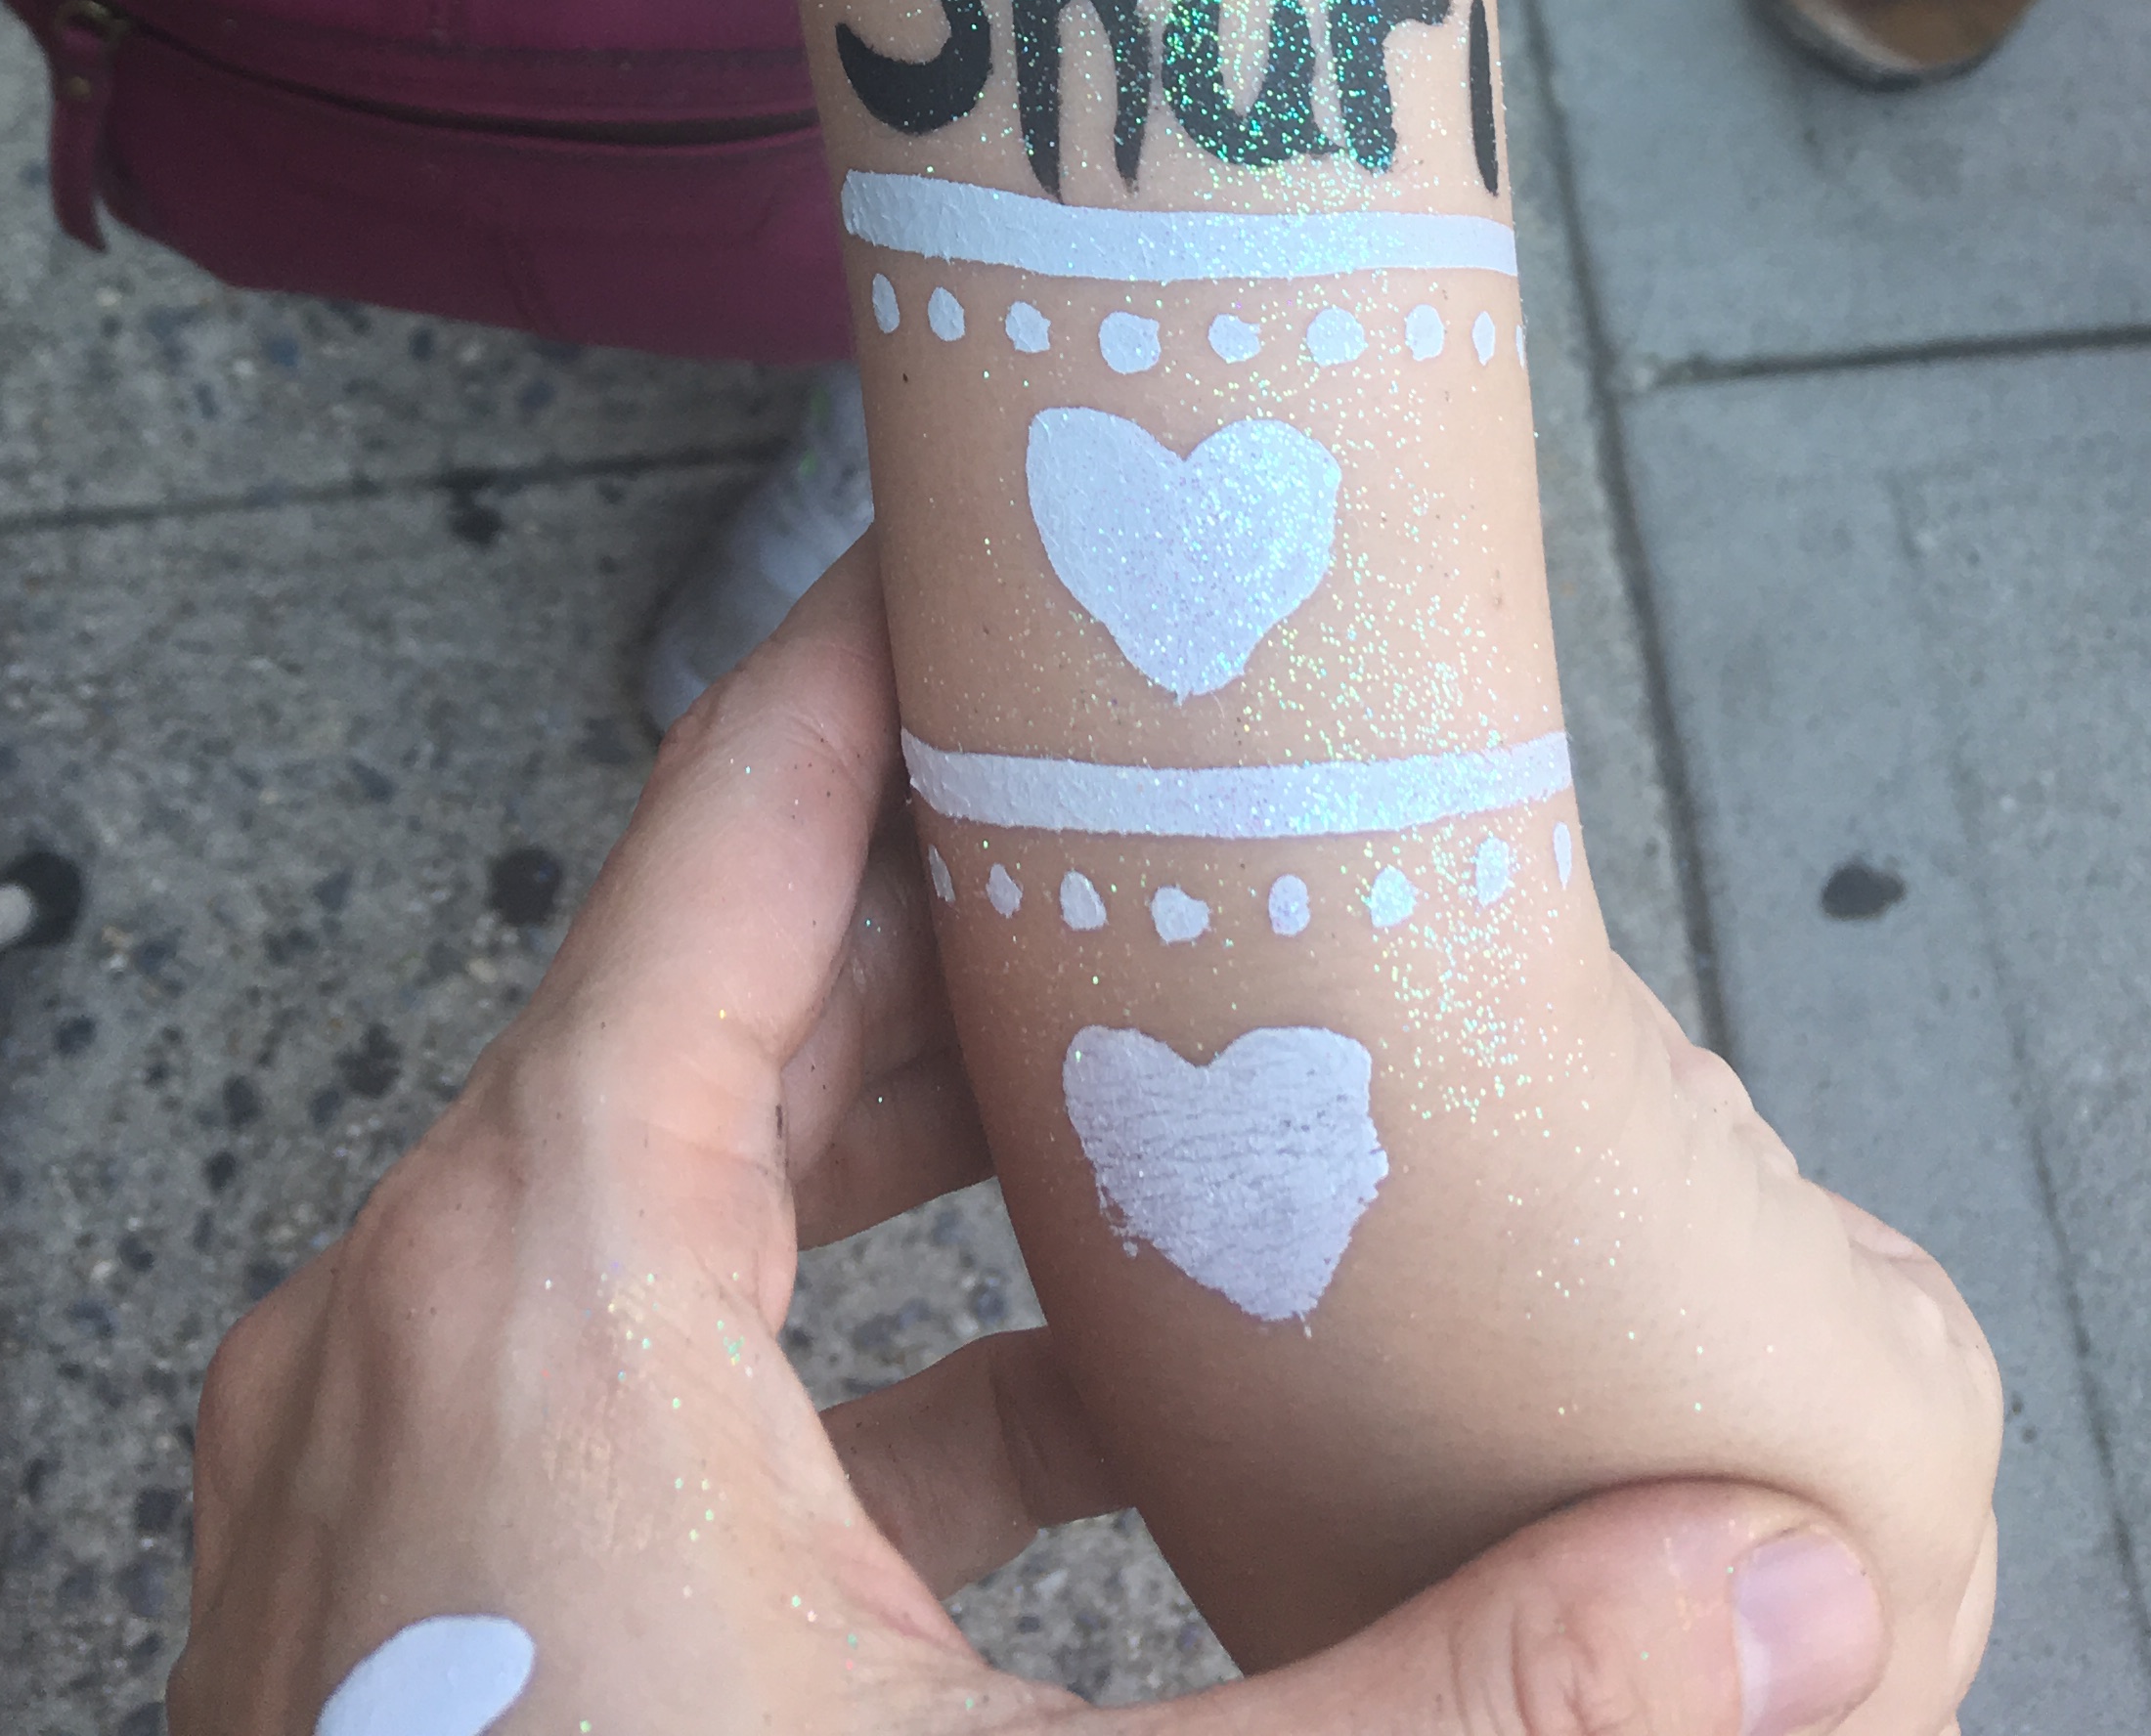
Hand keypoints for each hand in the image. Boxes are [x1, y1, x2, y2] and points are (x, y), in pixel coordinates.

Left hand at [170, 543, 1887, 1733]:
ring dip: (919, 1155)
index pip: (734, 823)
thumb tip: (1765, 1579)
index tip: (1037, 532)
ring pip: (678, 1193)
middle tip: (1205, 832)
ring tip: (1184, 1121)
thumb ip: (1447, 1711)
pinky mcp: (411, 1604)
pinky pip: (636, 1377)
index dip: (893, 654)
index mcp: (539, 1276)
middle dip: (981, 917)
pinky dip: (840, 1356)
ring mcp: (386, 1466)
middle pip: (726, 993)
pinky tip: (1067, 1439)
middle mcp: (414, 1315)